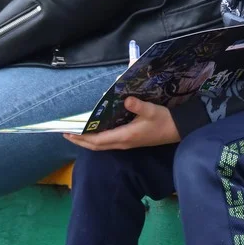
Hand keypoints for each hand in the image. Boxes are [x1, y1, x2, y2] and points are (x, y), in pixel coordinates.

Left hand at [64, 97, 180, 150]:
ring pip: (101, 146)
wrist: (178, 130)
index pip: (97, 140)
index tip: (68, 132)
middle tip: (66, 134)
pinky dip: (97, 139)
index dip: (82, 137)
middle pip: (96, 146)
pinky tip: (95, 131)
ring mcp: (126, 143)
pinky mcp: (130, 141)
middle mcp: (123, 143)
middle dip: (80, 141)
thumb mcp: (152, 110)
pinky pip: (108, 143)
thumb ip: (138, 105)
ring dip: (87, 141)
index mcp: (125, 136)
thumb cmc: (164, 120)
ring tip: (76, 133)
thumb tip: (125, 98)